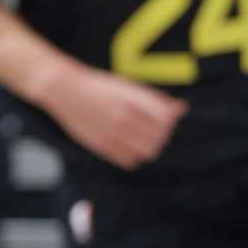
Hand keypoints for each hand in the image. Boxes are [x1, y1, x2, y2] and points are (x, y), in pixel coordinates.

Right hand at [46, 63, 186, 169]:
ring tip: (141, 139)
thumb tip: (181, 108)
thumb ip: (155, 99)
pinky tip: (128, 146)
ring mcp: (113, 132)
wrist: (65, 90)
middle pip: (159, 137)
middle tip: (153, 130)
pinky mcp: (102, 145)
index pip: (166, 118)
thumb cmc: (99, 86)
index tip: (164, 118)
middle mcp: (124, 115)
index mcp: (133, 98)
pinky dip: (135, 156)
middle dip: (161, 135)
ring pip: (148, 151)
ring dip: (150, 147)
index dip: (169, 120)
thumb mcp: (128, 86)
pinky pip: (130, 161)